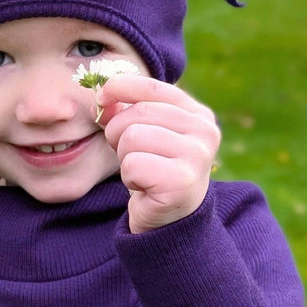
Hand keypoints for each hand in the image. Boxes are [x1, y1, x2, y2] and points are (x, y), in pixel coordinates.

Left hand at [95, 75, 220, 232]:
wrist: (168, 220)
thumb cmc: (153, 170)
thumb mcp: (142, 131)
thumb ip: (124, 109)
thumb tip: (102, 98)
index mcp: (198, 114)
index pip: (150, 87)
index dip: (118, 87)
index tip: (101, 98)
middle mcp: (204, 131)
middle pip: (137, 113)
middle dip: (118, 133)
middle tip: (129, 155)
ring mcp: (197, 157)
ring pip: (132, 137)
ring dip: (124, 157)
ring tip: (140, 171)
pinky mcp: (181, 182)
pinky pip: (133, 165)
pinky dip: (129, 177)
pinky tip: (144, 187)